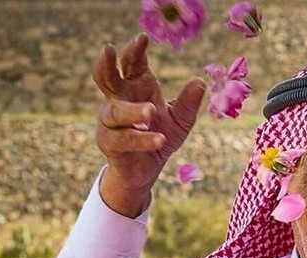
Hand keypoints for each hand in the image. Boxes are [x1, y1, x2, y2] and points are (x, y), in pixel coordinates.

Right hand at [93, 33, 206, 216]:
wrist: (148, 171)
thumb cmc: (161, 138)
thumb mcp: (180, 121)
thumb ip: (188, 103)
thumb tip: (200, 82)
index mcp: (135, 86)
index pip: (131, 63)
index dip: (134, 50)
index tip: (143, 38)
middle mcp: (118, 99)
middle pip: (105, 77)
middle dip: (106, 63)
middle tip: (108, 49)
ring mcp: (109, 121)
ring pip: (115, 111)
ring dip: (133, 110)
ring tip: (152, 111)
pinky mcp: (108, 142)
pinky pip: (124, 138)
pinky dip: (142, 139)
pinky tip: (159, 139)